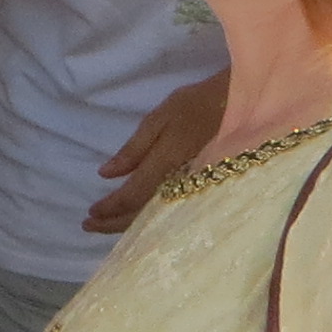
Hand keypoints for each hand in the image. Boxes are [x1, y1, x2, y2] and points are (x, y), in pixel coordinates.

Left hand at [86, 67, 228, 233]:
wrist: (243, 105)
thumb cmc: (197, 105)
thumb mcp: (160, 118)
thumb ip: (134, 149)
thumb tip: (106, 173)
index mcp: (165, 165)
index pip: (131, 196)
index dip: (109, 207)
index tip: (90, 213)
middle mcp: (178, 186)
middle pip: (141, 215)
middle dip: (113, 223)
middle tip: (88, 225)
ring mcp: (192, 192)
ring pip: (156, 219)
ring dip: (128, 225)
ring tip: (106, 226)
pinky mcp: (202, 192)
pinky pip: (170, 213)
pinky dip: (149, 219)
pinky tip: (137, 219)